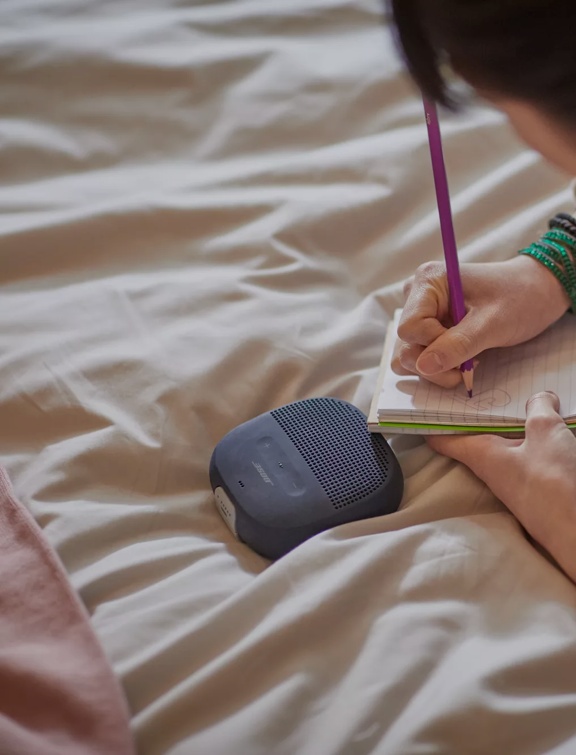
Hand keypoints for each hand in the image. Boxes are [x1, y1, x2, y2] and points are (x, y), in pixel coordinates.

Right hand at [393, 255, 569, 387]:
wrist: (536, 292)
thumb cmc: (520, 298)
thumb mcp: (493, 323)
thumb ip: (458, 345)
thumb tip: (423, 367)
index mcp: (428, 281)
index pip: (410, 327)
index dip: (434, 345)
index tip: (467, 346)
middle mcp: (416, 296)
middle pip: (405, 344)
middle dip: (434, 364)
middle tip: (467, 367)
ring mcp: (420, 314)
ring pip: (407, 356)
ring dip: (434, 370)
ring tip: (466, 364)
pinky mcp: (427, 330)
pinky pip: (418, 358)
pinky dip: (437, 367)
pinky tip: (461, 360)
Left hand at [428, 392, 575, 583]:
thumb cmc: (552, 483)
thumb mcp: (544, 432)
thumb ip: (538, 409)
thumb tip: (539, 398)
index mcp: (482, 455)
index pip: (445, 439)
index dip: (433, 422)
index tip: (423, 407)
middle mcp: (494, 470)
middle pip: (477, 439)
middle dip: (477, 416)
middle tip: (475, 389)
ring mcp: (516, 482)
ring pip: (507, 447)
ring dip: (510, 427)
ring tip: (519, 401)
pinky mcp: (538, 489)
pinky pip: (530, 458)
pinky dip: (534, 442)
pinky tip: (549, 432)